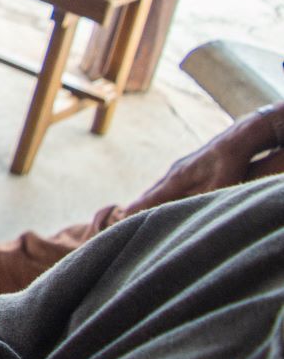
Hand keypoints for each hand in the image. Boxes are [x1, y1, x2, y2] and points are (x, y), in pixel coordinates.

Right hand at [127, 108, 282, 214]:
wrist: (237, 139)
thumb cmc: (229, 164)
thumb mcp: (217, 188)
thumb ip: (201, 203)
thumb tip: (191, 220)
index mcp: (176, 179)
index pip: (151, 199)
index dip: (137, 210)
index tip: (121, 218)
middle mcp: (173, 173)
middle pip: (151, 193)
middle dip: (139, 206)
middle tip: (124, 218)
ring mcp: (179, 168)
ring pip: (160, 188)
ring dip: (150, 200)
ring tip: (140, 211)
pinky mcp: (187, 168)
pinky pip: (169, 184)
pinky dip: (162, 194)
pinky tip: (165, 199)